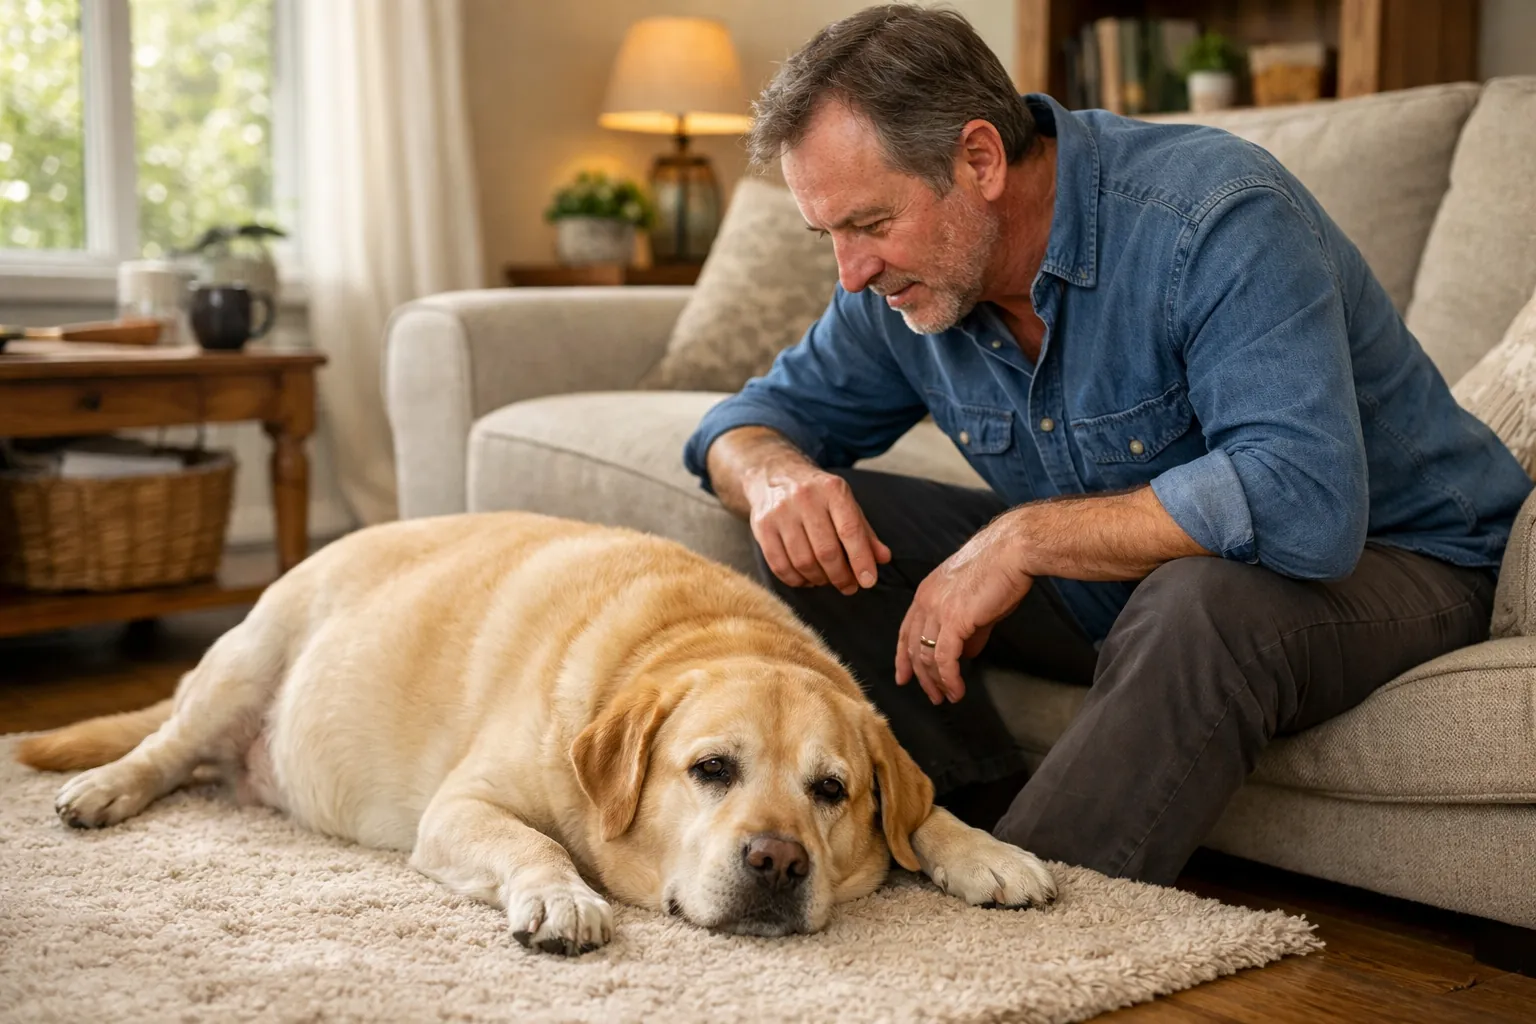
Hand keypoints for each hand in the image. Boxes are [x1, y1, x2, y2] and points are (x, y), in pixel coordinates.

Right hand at [745, 458, 890, 595]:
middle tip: (849, 586)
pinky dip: (797, 580)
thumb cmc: (818, 495)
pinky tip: (807, 578)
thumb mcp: (845, 504)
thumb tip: (883, 559)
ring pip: (803, 562)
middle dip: (841, 576)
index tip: (868, 582)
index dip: (861, 560)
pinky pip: (780, 566)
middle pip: (826, 551)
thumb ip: (865, 532)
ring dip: (819, 580)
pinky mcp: (761, 526)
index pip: (850, 530)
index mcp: (832, 489)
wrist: (774, 474)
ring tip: (827, 580)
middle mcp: (805, 497)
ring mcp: (780, 512)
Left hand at [896, 513, 1033, 703]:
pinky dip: (949, 678)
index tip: (904, 676)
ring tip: (948, 697)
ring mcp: (937, 610)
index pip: (906, 630)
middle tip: (932, 695)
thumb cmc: (1000, 570)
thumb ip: (969, 630)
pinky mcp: (954, 619)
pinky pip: (945, 658)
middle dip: (920, 676)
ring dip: (936, 682)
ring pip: (926, 656)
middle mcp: (925, 601)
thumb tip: (966, 653)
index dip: (903, 656)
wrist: (1013, 550)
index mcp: (926, 592)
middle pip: (912, 647)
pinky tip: (957, 689)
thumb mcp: (976, 603)